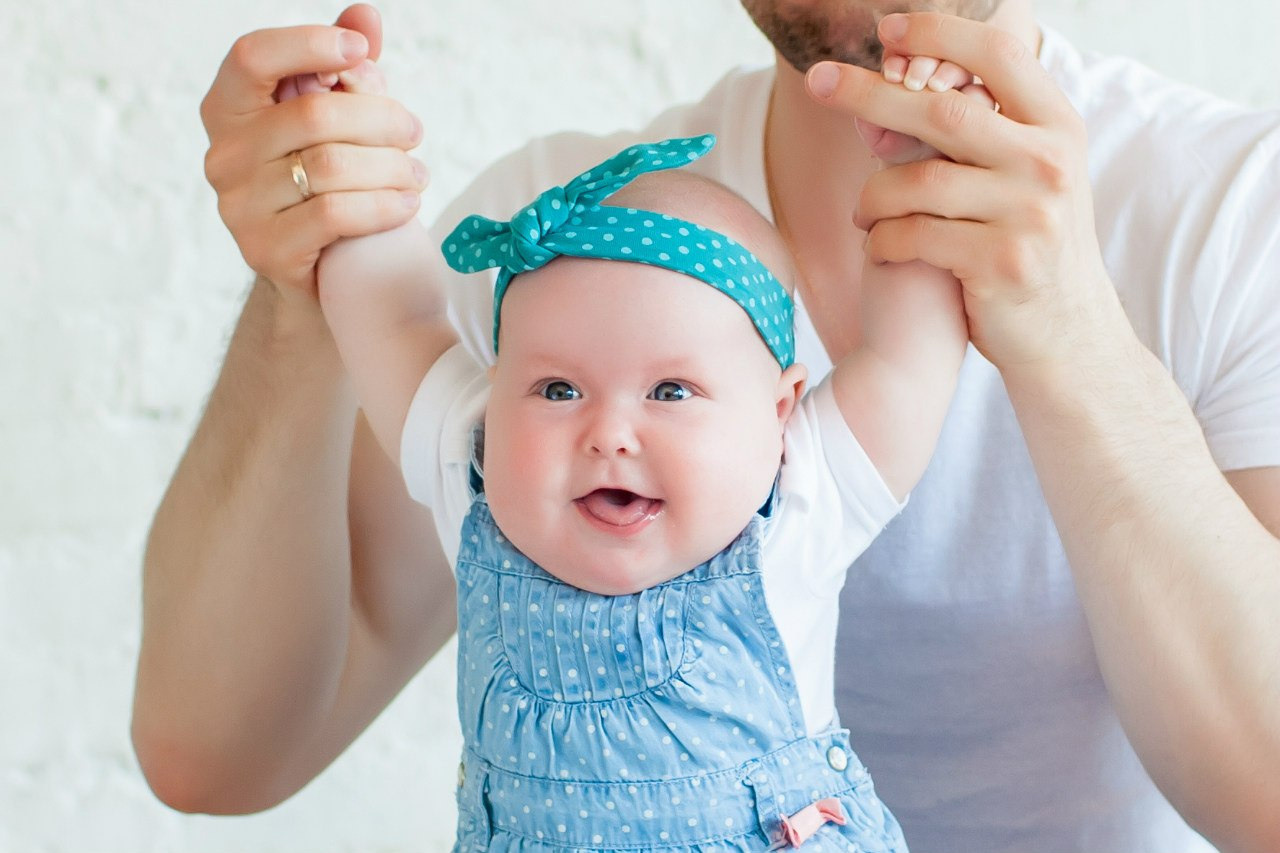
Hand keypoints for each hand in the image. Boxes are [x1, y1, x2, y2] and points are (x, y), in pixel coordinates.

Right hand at [201, 4, 427, 299]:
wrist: (318, 273)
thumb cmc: (327, 183)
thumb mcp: (337, 121)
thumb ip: (346, 69)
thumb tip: (367, 15)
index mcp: (228, 108)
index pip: (252, 56)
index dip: (308, 44)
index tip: (360, 51)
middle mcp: (222, 154)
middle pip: (312, 115)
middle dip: (379, 119)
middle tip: (415, 133)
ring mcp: (238, 206)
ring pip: (329, 166)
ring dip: (390, 167)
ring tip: (419, 174)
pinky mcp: (265, 251)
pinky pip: (335, 214)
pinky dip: (383, 206)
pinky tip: (408, 204)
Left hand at [807, 13, 1122, 372]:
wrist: (1066, 335)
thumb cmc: (1027, 245)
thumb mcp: (1025, 176)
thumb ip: (976, 134)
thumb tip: (885, 94)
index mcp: (1058, 126)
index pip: (1000, 53)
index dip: (941, 33)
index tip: (886, 30)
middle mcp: (1050, 162)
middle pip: (942, 110)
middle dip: (871, 94)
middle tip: (819, 81)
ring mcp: (1029, 212)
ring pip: (917, 181)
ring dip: (872, 198)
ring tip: (862, 215)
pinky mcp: (1001, 262)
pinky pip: (914, 235)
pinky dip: (884, 241)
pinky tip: (881, 248)